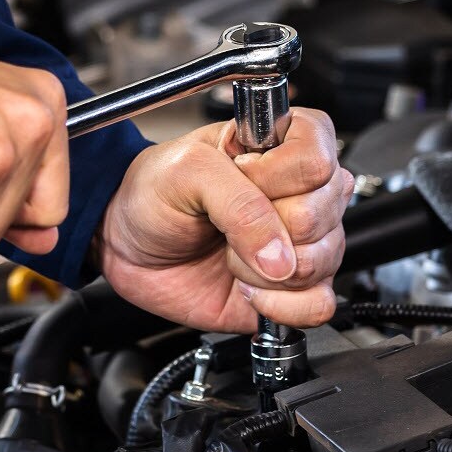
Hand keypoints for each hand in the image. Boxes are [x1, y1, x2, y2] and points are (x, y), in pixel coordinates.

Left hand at [97, 109, 348, 332]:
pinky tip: (251, 291)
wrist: (126, 243)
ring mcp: (300, 242)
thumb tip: (280, 255)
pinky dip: (285, 306)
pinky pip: (319, 305)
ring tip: (232, 254)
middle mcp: (301, 192)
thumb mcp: (187, 173)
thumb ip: (238, 204)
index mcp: (284, 145)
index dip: (278, 178)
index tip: (241, 178)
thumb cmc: (153, 193)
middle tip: (227, 224)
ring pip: (325, 260)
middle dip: (268, 229)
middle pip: (322, 215)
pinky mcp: (292, 288)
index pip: (318, 161)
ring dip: (267, 270)